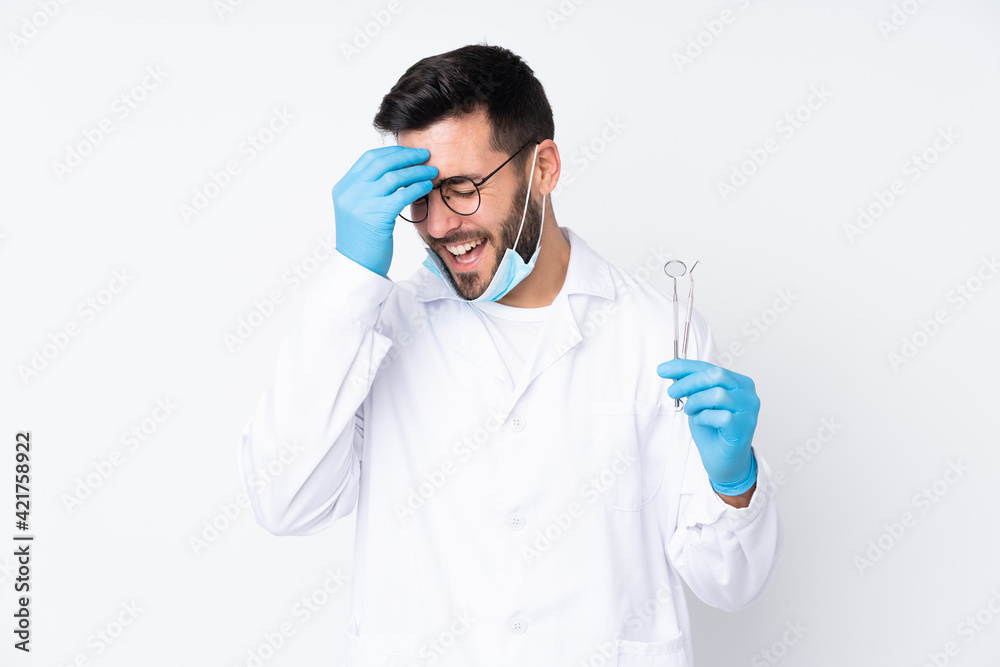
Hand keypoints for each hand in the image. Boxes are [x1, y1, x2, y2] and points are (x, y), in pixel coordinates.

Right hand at [332, 146, 436, 276]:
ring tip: (432, 171)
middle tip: (425, 155)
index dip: (392, 152)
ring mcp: (361, 203)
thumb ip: (369, 190)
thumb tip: (394, 172)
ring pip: (394, 177)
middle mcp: (350, 192)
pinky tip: (427, 186)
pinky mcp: (376, 215)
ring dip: (416, 171)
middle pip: (382, 162)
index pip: (369, 158)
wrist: (357, 266)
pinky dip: (417, 187)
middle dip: (407, 156)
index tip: (409, 152)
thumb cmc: (363, 240)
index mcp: (344, 187)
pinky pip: (401, 194)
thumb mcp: (358, 209)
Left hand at [656, 359, 759, 495]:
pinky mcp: (744, 428)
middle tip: (672, 391)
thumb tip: (673, 371)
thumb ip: (694, 387)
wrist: (724, 462)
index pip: (710, 367)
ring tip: (690, 411)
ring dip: (696, 402)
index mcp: (738, 383)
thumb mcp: (699, 403)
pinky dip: (705, 417)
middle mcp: (748, 394)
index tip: (662, 369)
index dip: (684, 367)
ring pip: (718, 394)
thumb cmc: (712, 430)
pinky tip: (702, 422)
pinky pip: (721, 416)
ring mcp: (748, 411)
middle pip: (716, 375)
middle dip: (688, 381)